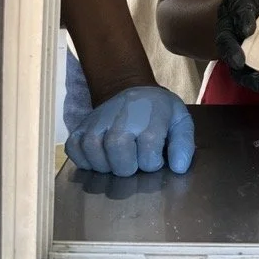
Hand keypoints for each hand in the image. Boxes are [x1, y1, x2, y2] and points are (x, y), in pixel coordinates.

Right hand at [65, 85, 194, 176]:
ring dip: (106, 166)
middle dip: (127, 167)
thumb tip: (178, 168)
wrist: (133, 91)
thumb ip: (184, 144)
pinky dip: (84, 160)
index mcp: (149, 117)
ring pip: (93, 150)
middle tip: (134, 162)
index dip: (152, 164)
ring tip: (118, 161)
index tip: (154, 158)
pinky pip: (74, 149)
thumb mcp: (180, 121)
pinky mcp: (80, 126)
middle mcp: (121, 117)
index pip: (147, 156)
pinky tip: (100, 159)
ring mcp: (98, 121)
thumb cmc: (158, 111)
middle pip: (118, 150)